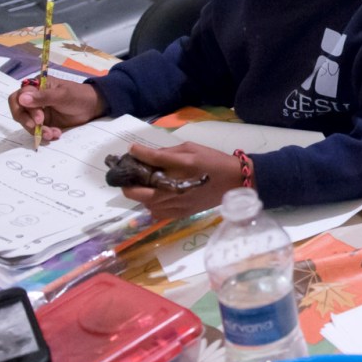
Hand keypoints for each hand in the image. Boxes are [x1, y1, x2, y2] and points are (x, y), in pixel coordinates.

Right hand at [8, 79, 105, 140]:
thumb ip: (42, 97)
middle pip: (19, 112)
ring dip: (38, 131)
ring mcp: (37, 112)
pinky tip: (56, 134)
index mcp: (35, 87)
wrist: (92, 107)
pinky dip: (45, 134)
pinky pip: (37, 131)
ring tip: (53, 134)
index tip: (38, 119)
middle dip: (29, 123)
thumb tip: (21, 99)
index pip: (17, 98)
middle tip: (41, 128)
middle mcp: (33, 99)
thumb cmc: (77, 95)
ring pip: (27, 124)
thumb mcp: (62, 95)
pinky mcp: (44, 123)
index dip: (24, 110)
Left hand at [118, 142, 243, 221]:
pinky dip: (151, 205)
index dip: (137, 153)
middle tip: (129, 175)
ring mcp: (176, 203)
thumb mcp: (192, 148)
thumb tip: (149, 155)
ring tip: (143, 185)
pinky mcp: (181, 213)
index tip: (131, 150)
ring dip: (140, 194)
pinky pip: (156, 213)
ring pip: (144, 203)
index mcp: (181, 165)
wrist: (234, 181)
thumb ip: (169, 152)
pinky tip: (156, 197)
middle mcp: (175, 186)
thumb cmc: (213, 160)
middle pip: (138, 191)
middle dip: (128, 183)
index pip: (152, 158)